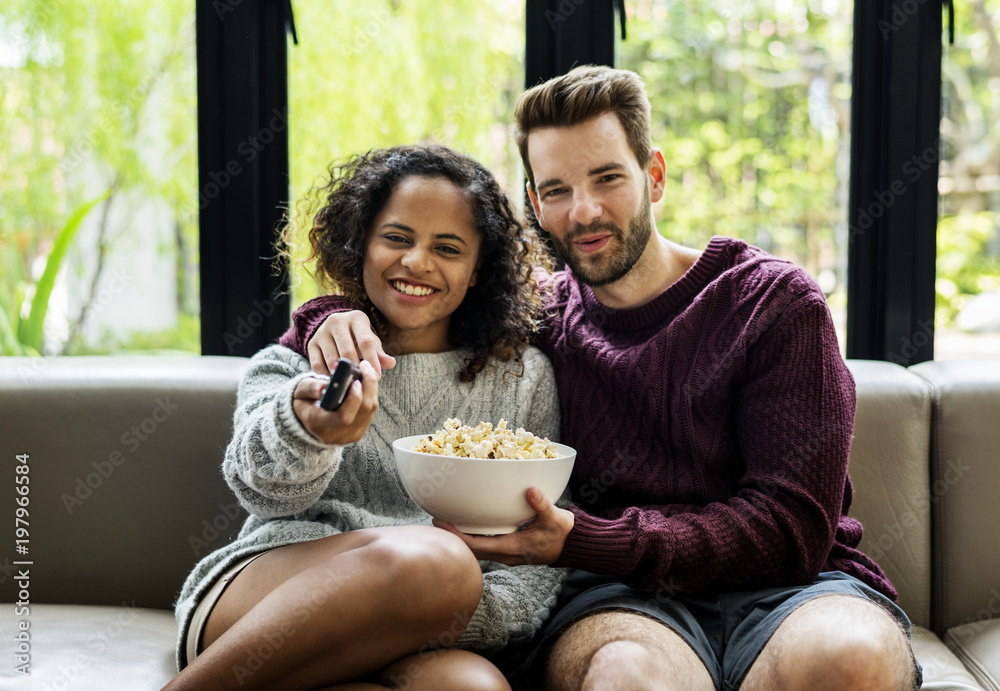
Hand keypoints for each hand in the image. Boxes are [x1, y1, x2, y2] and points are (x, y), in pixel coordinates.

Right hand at [293, 360, 378, 444]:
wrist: (306, 419)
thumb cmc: (303, 401)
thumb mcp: (299, 392)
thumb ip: (310, 387)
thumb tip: (324, 386)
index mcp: (317, 424)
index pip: (344, 417)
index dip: (354, 398)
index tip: (355, 381)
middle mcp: (335, 434)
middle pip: (363, 410)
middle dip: (368, 385)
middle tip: (365, 366)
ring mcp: (348, 436)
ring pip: (370, 410)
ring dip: (371, 387)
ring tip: (366, 370)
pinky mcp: (357, 433)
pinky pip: (370, 412)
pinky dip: (370, 395)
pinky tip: (365, 383)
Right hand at [307, 311, 395, 376]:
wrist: (335, 330)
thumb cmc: (358, 338)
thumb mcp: (370, 341)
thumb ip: (379, 353)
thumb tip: (391, 363)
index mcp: (356, 318)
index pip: (366, 341)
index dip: (372, 361)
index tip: (376, 377)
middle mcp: (337, 321)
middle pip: (347, 350)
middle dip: (355, 369)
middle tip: (361, 384)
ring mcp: (322, 332)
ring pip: (332, 358)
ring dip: (340, 374)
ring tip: (348, 386)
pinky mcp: (311, 343)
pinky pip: (317, 364)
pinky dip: (326, 376)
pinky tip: (334, 383)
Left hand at [434, 488, 573, 565]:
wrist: (572, 546)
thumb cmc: (563, 533)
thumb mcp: (556, 518)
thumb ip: (543, 505)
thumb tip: (531, 491)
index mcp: (512, 548)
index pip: (476, 546)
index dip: (457, 536)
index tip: (441, 524)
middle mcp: (505, 554)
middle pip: (471, 550)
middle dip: (453, 537)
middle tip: (435, 520)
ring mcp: (506, 553)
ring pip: (476, 549)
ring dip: (461, 538)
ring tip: (446, 522)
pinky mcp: (508, 549)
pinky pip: (484, 546)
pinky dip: (472, 537)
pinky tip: (467, 525)